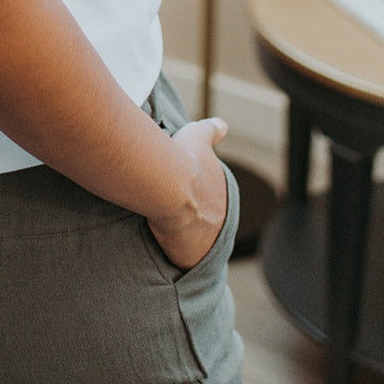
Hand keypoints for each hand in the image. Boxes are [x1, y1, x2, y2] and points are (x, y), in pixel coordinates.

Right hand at [147, 117, 229, 271]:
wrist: (169, 183)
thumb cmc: (183, 158)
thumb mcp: (199, 137)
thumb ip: (210, 131)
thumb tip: (222, 125)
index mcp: (224, 194)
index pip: (211, 201)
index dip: (195, 199)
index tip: (182, 197)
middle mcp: (222, 219)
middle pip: (205, 223)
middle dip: (192, 221)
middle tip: (169, 215)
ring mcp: (209, 240)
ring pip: (195, 242)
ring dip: (183, 240)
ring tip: (162, 233)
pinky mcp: (191, 256)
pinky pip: (182, 259)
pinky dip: (173, 255)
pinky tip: (160, 249)